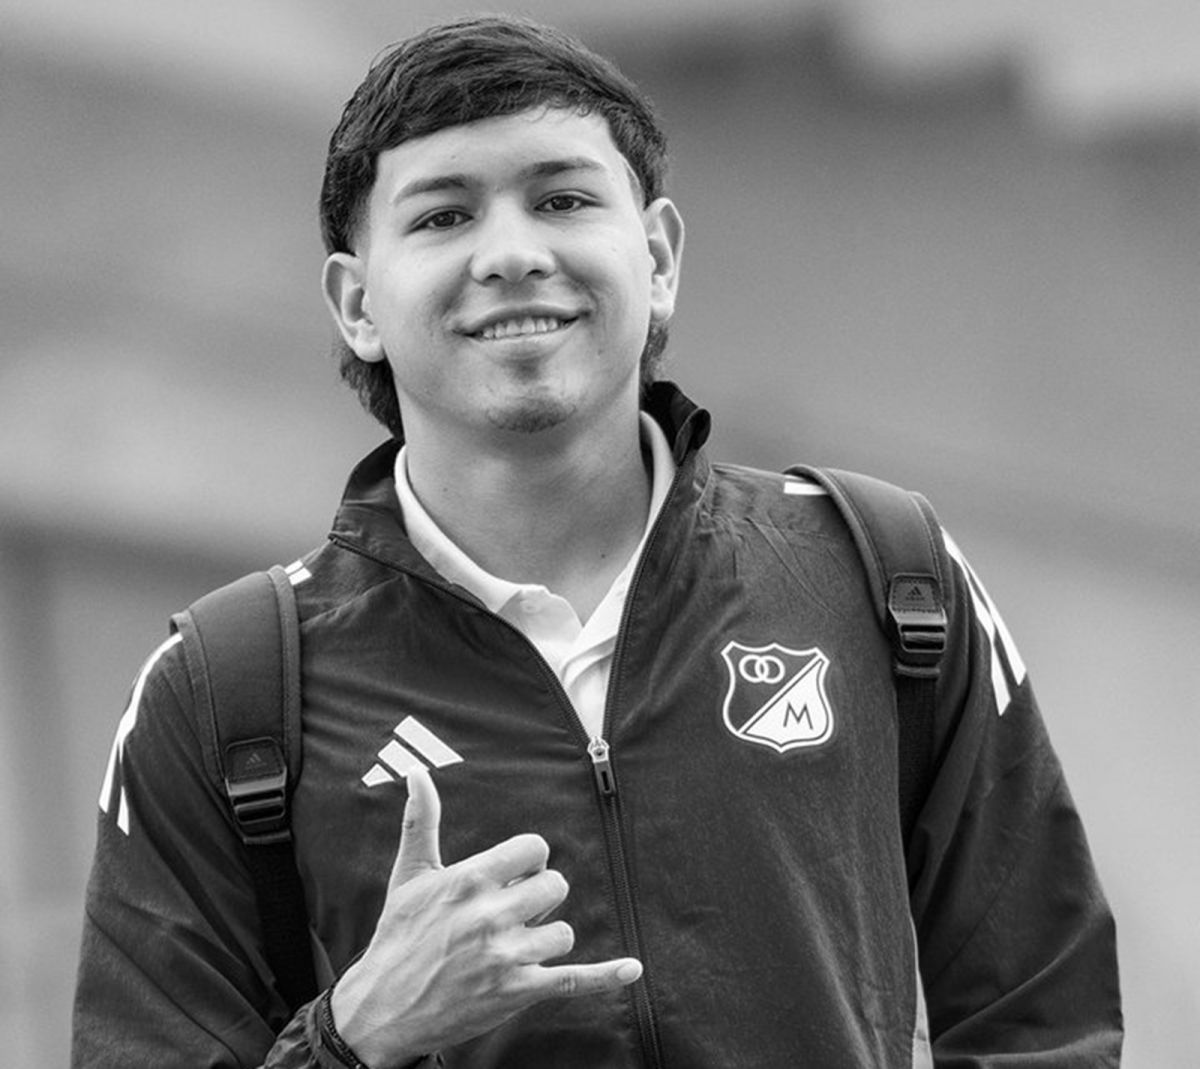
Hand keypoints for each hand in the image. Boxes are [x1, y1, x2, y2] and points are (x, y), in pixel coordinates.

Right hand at [329, 766, 641, 1064]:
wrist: (382, 1009)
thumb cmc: (398, 936)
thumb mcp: (409, 876)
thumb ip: (421, 821)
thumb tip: (417, 773)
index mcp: (470, 879)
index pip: (535, 848)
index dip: (529, 860)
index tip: (513, 875)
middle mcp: (490, 915)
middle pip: (555, 886)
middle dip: (538, 897)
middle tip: (510, 913)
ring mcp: (506, 956)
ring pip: (562, 931)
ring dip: (544, 938)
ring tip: (511, 946)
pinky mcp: (517, 992)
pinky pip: (574, 980)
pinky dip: (606, 976)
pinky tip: (632, 968)